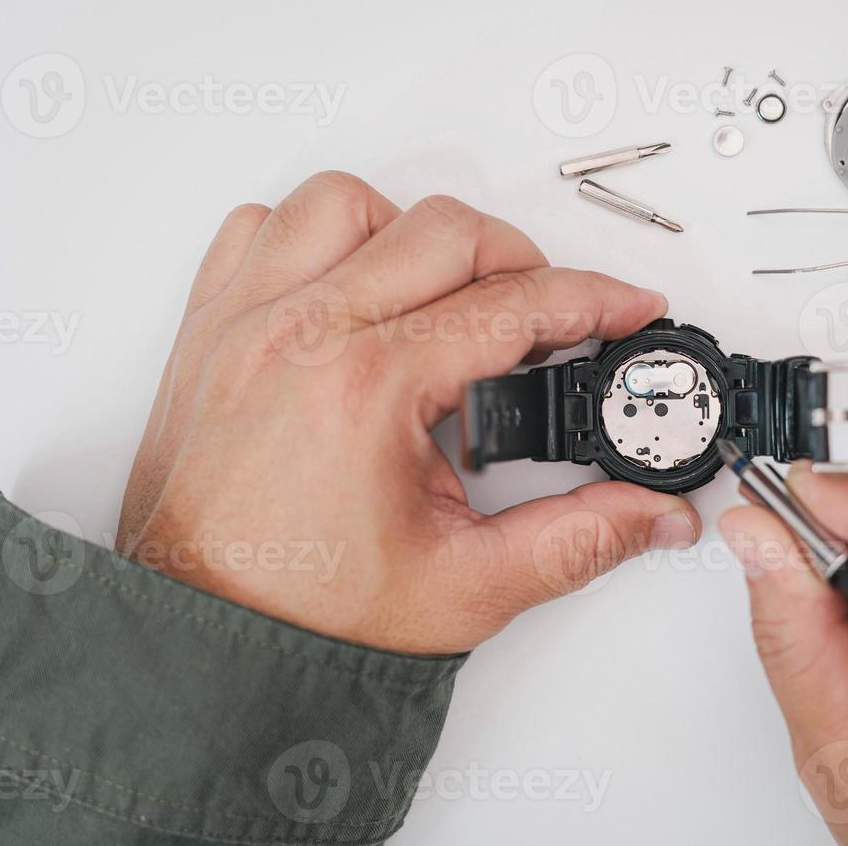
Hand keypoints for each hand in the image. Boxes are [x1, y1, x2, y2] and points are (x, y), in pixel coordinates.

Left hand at [117, 172, 700, 653]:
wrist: (199, 644)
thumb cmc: (300, 616)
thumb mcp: (466, 587)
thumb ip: (576, 540)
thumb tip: (648, 512)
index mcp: (365, 388)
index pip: (511, 307)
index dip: (591, 300)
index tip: (625, 308)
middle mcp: (298, 336)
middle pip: (443, 230)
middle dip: (521, 260)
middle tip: (549, 315)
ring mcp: (245, 324)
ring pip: (346, 203)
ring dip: (412, 231)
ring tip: (445, 291)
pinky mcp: (209, 331)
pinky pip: (258, 226)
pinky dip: (312, 235)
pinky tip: (349, 282)